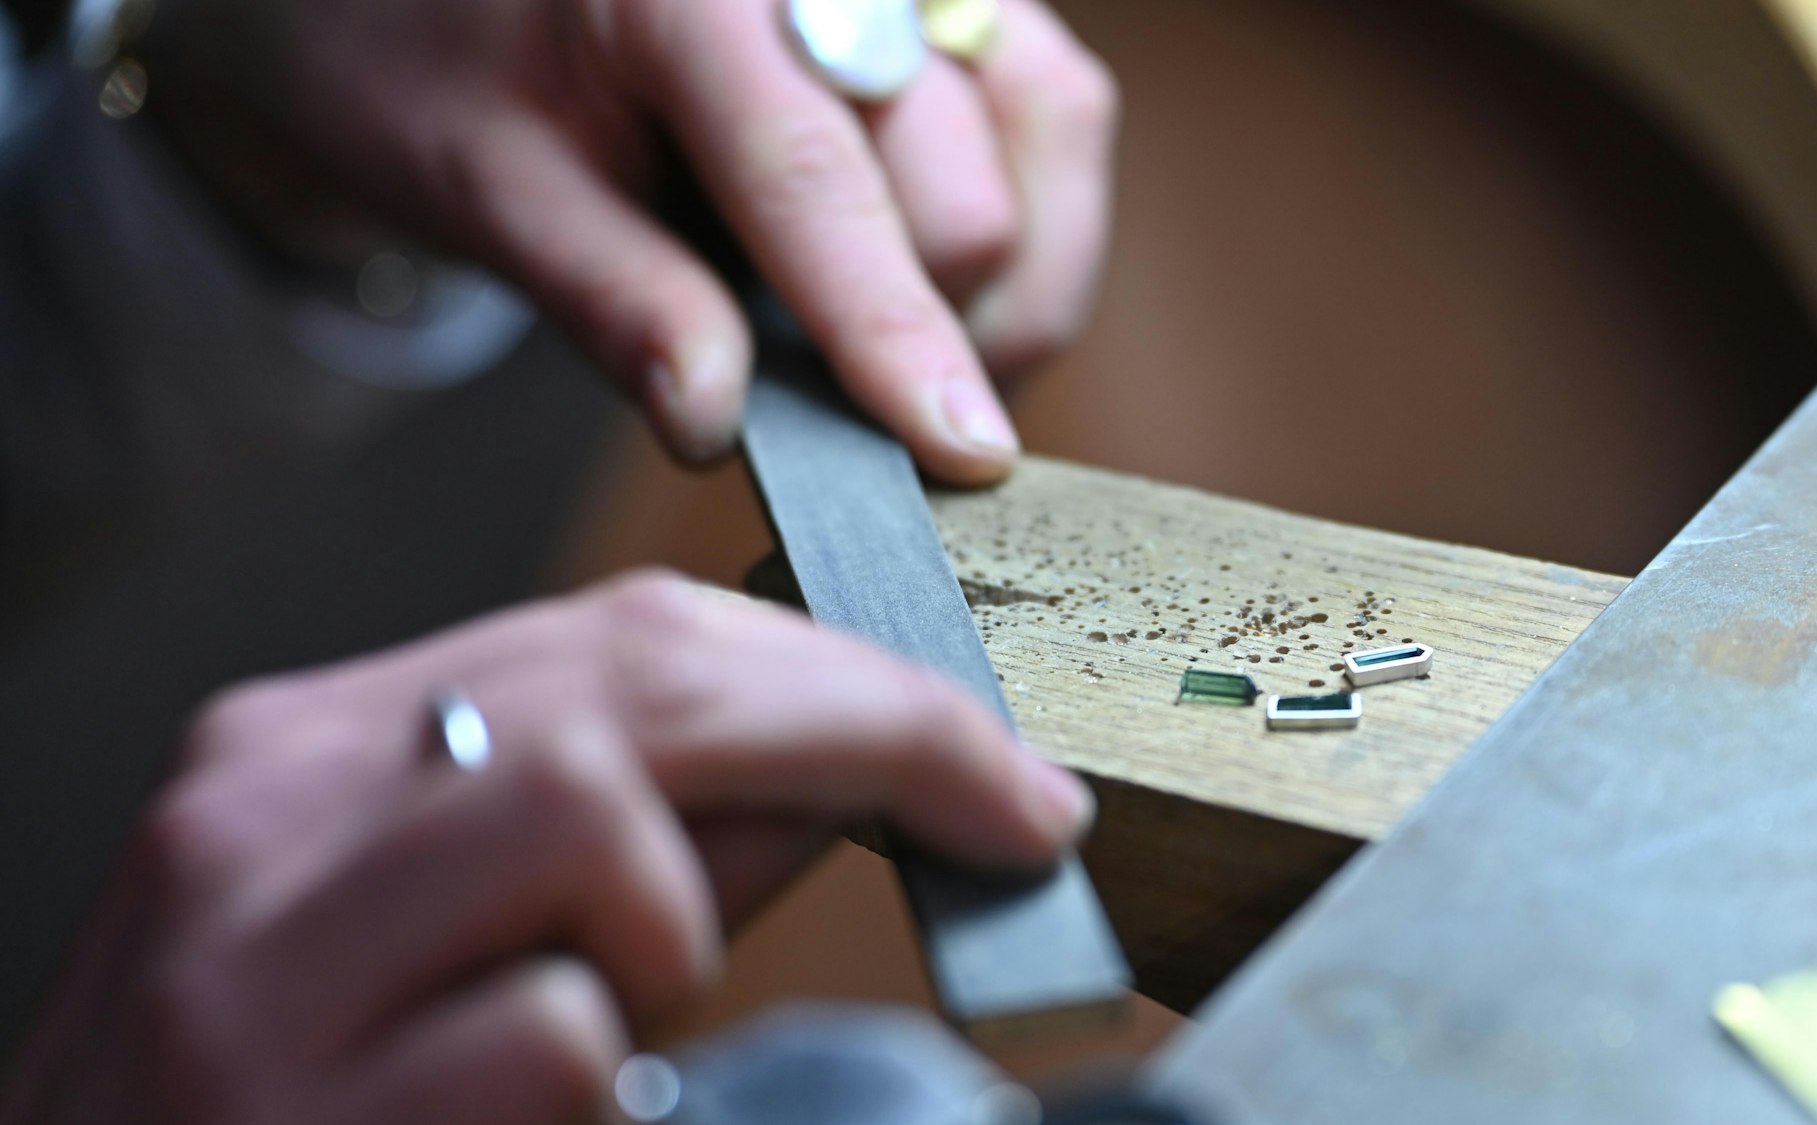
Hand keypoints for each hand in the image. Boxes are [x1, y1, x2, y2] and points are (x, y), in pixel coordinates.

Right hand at [0, 572, 1091, 1123]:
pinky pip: (552, 1031)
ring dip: (679, 921)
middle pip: (637, 686)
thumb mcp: (458, 937)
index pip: (627, 636)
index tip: (987, 754)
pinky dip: (592, 1071)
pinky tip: (524, 1111)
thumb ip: (640, 847)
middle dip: (868, 733)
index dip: (845, 679)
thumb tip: (839, 781)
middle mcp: (261, 810)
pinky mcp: (278, 1097)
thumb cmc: (298, 1105)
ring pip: (590, 814)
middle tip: (1006, 808)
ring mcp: (252, 952)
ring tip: (622, 1010)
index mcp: (307, 748)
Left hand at [149, 0, 1118, 482]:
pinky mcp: (961, 5)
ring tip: (887, 341)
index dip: (891, 333)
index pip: (816, 181)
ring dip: (1001, 287)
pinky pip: (1056, 118)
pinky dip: (1023, 229)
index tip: (959, 455)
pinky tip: (926, 275)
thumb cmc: (450, 67)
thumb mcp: (486, 187)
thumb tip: (720, 425)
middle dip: (926, 333)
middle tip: (828, 401)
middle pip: (964, 191)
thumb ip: (613, 298)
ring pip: (1050, 143)